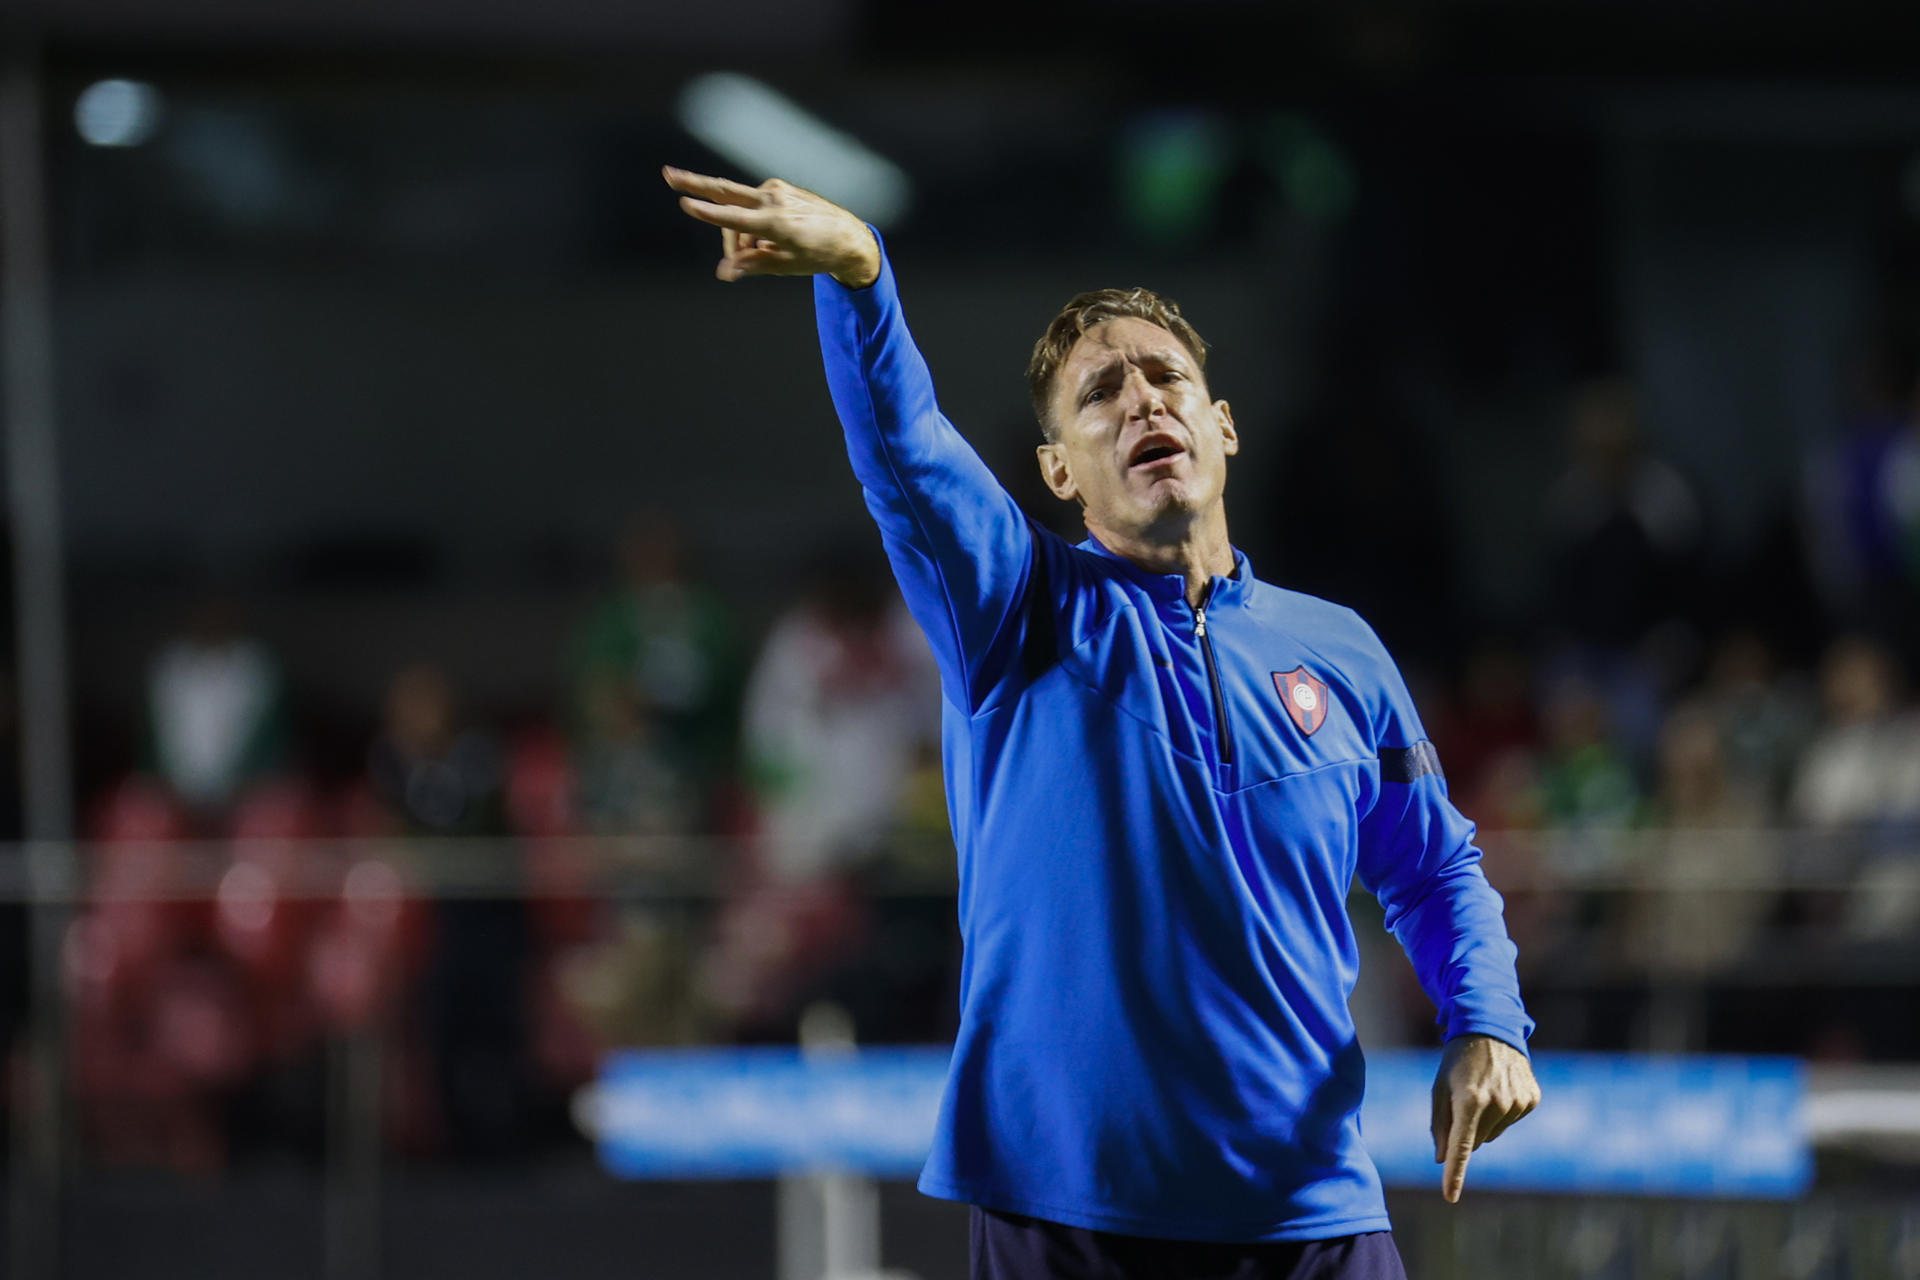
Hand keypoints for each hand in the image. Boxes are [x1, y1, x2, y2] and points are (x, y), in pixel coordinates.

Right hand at [663, 166, 880, 287]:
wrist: (847, 236)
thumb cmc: (817, 254)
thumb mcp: (786, 266)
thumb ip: (753, 266)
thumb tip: (726, 271)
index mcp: (776, 223)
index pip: (735, 219)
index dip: (708, 214)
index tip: (686, 204)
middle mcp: (773, 200)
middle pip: (725, 191)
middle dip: (694, 183)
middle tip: (667, 174)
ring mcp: (775, 191)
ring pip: (738, 210)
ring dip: (736, 234)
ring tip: (753, 257)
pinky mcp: (777, 188)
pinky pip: (751, 207)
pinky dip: (749, 225)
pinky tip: (763, 242)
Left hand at [1430, 1033, 1538, 1203]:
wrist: (1491, 1028)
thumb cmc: (1457, 1060)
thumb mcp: (1440, 1088)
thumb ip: (1439, 1125)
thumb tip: (1441, 1160)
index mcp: (1470, 1100)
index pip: (1462, 1147)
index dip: (1455, 1173)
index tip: (1450, 1196)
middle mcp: (1497, 1104)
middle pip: (1476, 1141)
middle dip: (1465, 1130)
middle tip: (1463, 1100)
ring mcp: (1518, 1103)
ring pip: (1493, 1133)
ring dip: (1484, 1121)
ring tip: (1482, 1090)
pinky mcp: (1532, 1100)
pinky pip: (1511, 1121)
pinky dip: (1503, 1112)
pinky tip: (1500, 1088)